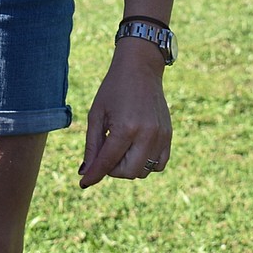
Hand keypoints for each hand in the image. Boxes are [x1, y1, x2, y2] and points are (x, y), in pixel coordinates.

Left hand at [78, 39, 171, 188]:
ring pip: (143, 172)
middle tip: (105, 154)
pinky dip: (145, 164)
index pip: (107, 162)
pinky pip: (159, 165)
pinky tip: (135, 150)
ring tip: (120, 148)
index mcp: (125, 128)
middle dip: (112, 170)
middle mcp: (146, 135)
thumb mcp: (96, 115)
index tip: (83, 183)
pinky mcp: (169, 136)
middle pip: (127, 173)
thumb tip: (85, 173)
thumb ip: (92, 146)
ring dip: (128, 167)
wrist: (140, 69)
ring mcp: (161, 137)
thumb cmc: (113, 90)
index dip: (94, 174)